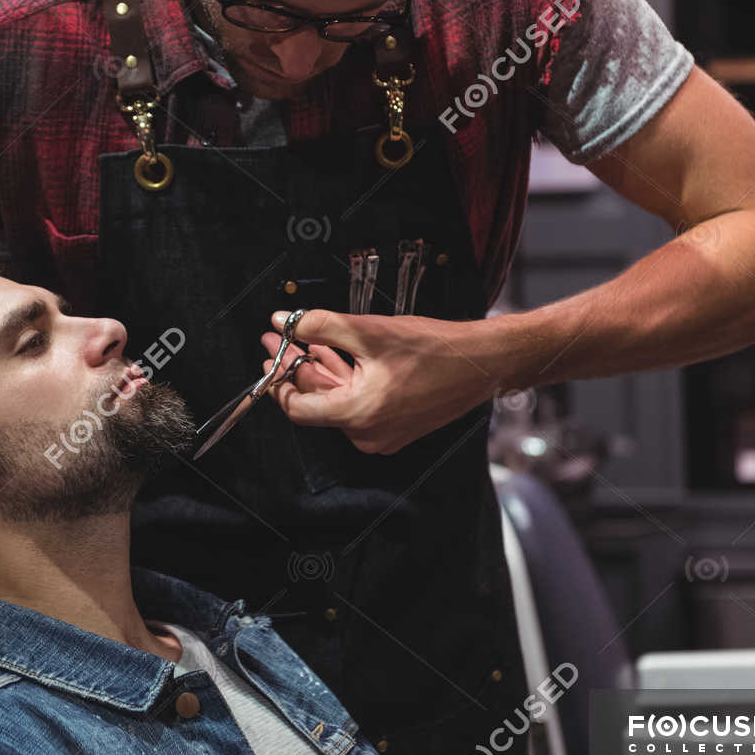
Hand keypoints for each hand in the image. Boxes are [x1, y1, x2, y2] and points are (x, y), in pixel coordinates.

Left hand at [257, 309, 504, 454]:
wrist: (483, 363)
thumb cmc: (435, 348)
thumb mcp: (370, 331)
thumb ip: (321, 326)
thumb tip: (284, 321)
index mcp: (359, 415)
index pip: (298, 409)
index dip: (278, 381)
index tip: (271, 354)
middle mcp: (367, 434)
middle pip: (317, 403)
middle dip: (296, 367)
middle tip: (278, 337)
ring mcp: (382, 433)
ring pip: (337, 401)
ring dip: (318, 370)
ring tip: (298, 339)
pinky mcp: (394, 425)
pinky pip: (357, 403)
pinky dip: (343, 379)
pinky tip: (329, 352)